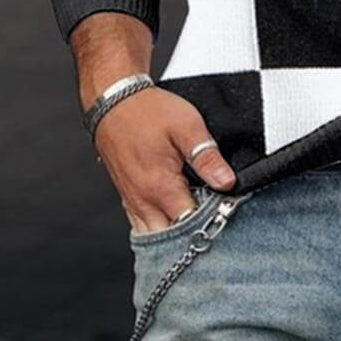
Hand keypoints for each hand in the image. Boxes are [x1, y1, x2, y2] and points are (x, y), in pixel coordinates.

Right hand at [93, 88, 237, 233]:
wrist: (113, 100)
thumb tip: (227, 182)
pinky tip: (175, 221)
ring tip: (197, 227)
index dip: (211, 223)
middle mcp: (143, 200)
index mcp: (160, 187)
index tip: (227, 214)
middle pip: (170, 239)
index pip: (189, 225)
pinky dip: (159, 228)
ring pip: (154, 236)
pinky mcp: (127, 195)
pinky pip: (142, 225)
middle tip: (214, 225)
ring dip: (174, 236)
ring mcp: (132, 200)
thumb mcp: (186, 126)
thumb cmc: (149, 111)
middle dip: (192, 238)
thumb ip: (206, 157)